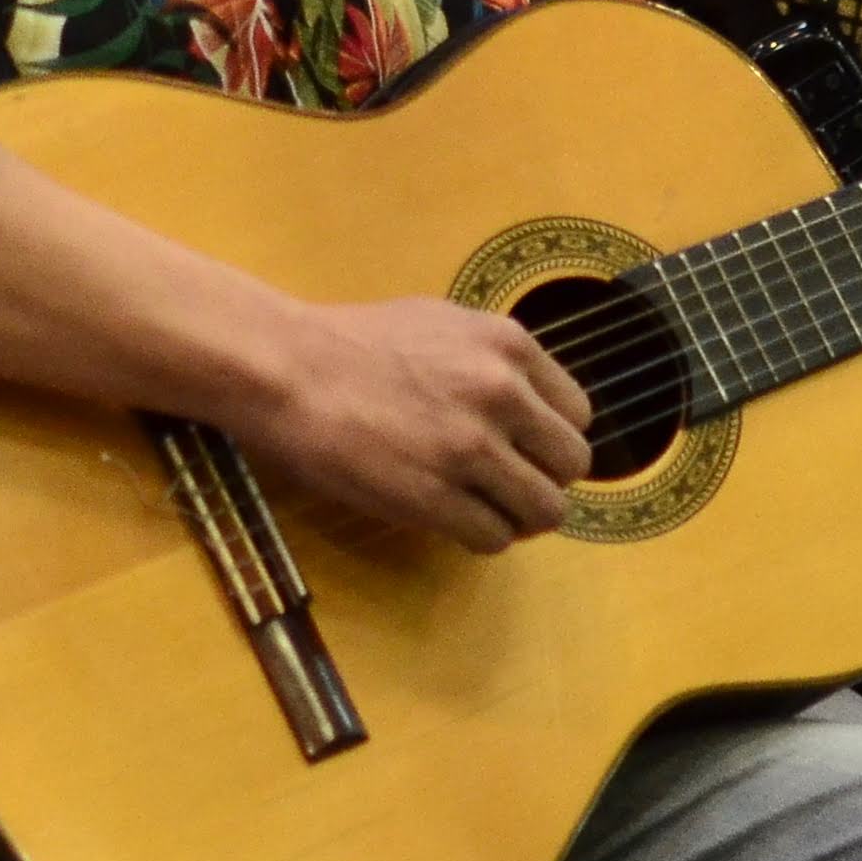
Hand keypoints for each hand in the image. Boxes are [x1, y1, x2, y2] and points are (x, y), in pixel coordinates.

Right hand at [225, 294, 595, 552]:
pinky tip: (450, 519)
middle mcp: (501, 394)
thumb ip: (492, 359)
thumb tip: (529, 404)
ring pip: (544, 510)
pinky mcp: (435, 496)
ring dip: (517, 517)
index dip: (549, 438)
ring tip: (483, 510)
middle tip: (505, 484)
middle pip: (571, 465)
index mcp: (507, 345)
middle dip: (542, 479)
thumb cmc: (348, 342)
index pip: (576, 414)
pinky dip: (479, 536)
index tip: (522, 448)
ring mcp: (470, 448)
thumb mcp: (439, 323)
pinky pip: (493, 537)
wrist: (284, 370)